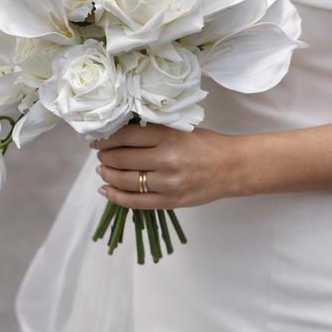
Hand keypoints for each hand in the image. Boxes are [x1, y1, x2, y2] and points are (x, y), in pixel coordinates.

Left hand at [92, 123, 247, 209]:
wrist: (233, 168)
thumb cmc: (207, 145)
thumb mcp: (181, 129)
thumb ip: (154, 132)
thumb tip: (120, 133)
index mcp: (169, 136)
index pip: (126, 135)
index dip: (107, 137)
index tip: (98, 139)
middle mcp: (167, 159)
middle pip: (121, 157)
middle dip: (104, 155)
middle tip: (99, 153)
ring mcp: (168, 183)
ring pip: (124, 179)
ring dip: (107, 174)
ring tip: (102, 169)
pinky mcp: (170, 201)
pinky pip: (134, 202)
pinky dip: (115, 196)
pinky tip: (105, 189)